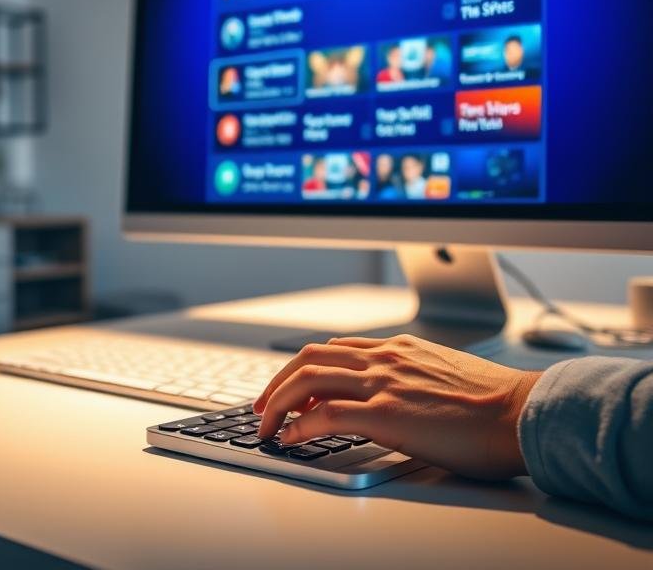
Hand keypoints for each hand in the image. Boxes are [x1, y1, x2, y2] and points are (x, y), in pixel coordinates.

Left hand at [252, 335, 542, 479]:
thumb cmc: (495, 402)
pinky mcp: (388, 413)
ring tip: (266, 426)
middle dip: (277, 382)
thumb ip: (411, 375)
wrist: (525, 411)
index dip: (302, 369)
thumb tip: (393, 396)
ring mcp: (383, 383)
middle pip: (309, 358)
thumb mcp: (443, 373)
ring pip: (307, 379)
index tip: (289, 389)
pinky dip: (299, 425)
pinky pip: (326, 413)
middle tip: (262, 406)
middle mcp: (384, 358)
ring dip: (278, 403)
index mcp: (398, 348)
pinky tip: (291, 439)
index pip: (333, 349)